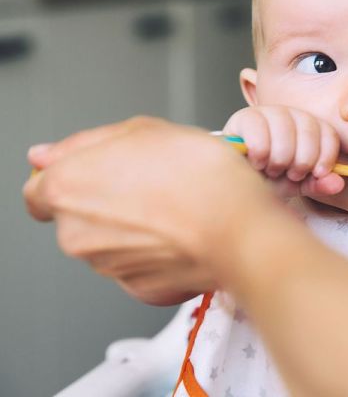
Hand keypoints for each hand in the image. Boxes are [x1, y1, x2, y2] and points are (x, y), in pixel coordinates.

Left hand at [23, 116, 290, 305]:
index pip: (39, 189)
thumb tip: (45, 155)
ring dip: (135, 226)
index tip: (98, 172)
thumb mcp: (144, 129)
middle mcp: (76, 233)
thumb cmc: (200, 175)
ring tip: (176, 204)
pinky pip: (140, 265)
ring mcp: (107, 265)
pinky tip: (183, 231)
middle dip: (108, 201)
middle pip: (78, 215)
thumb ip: (86, 142)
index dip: (70, 177)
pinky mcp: (139, 288)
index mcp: (67, 188)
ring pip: (110, 242)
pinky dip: (156, 252)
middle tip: (152, 181)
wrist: (239, 227)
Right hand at [223, 105, 344, 198]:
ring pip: (285, 130)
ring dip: (279, 159)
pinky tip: (256, 163)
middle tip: (288, 173)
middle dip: (300, 162)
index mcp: (309, 126)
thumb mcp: (298, 184)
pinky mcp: (244, 117)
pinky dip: (260, 154)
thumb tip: (338, 183)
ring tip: (271, 169)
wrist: (238, 180)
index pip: (328, 133)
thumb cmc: (269, 178)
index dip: (325, 157)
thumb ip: (318, 183)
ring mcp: (267, 112)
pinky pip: (259, 131)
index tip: (316, 174)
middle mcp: (291, 113)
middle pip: (309, 132)